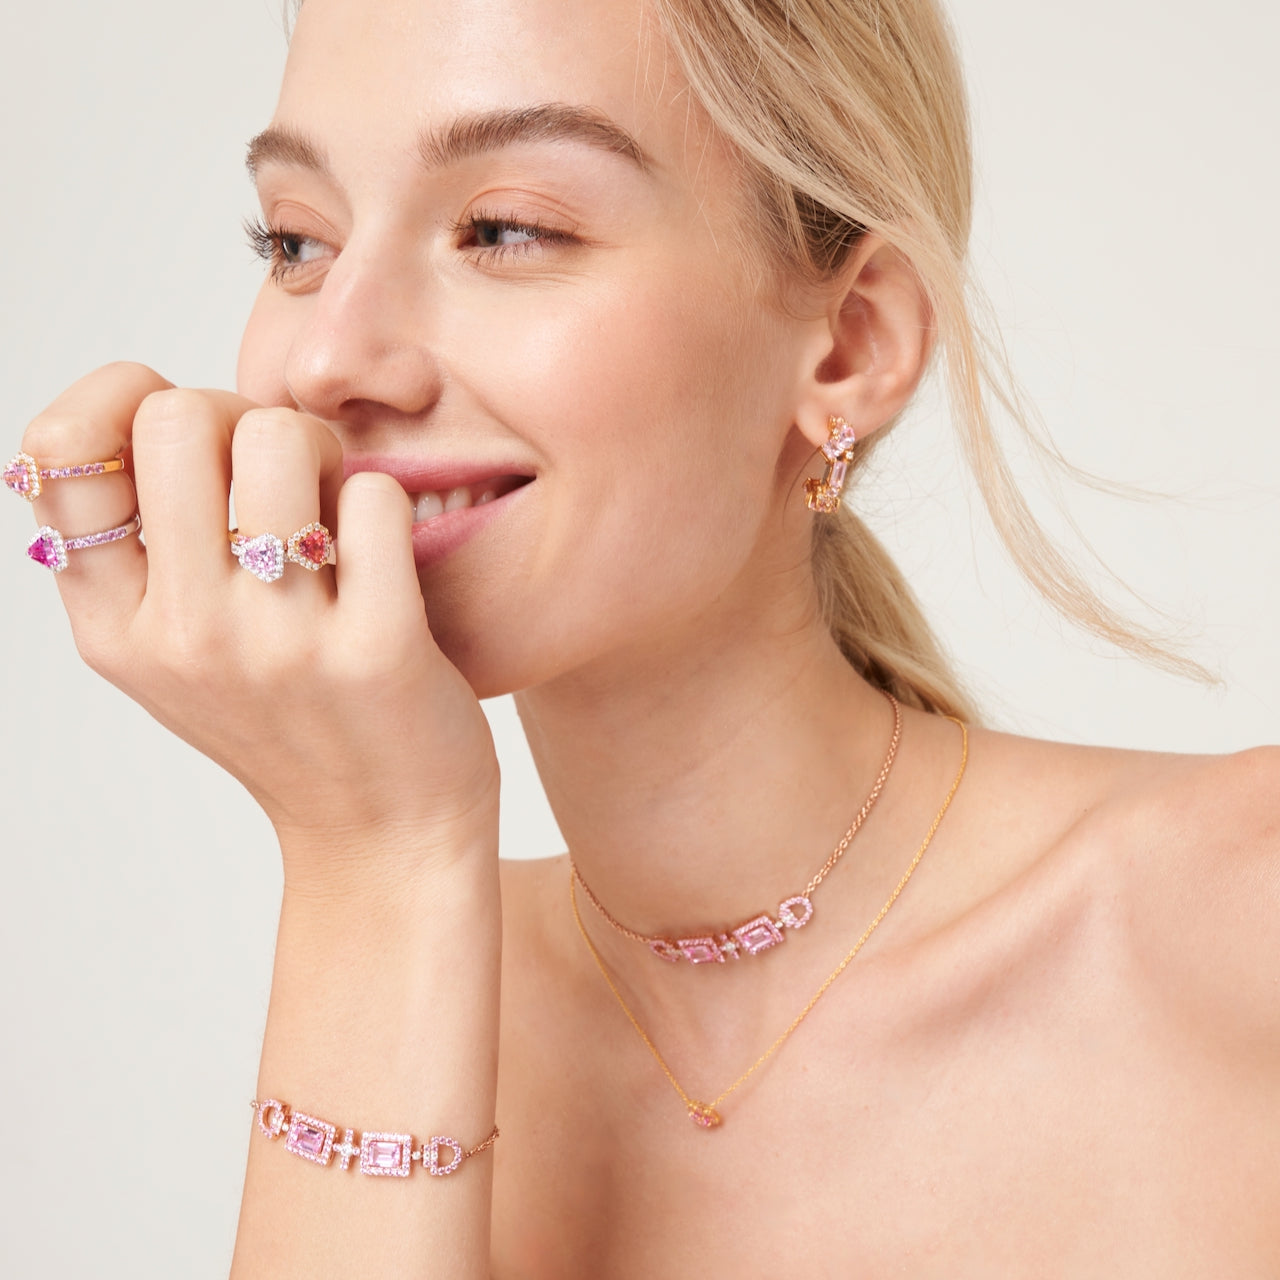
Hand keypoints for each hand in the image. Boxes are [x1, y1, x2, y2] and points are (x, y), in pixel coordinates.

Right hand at [20, 362, 498, 883]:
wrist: (383, 831)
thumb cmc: (287, 719)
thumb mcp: (171, 653)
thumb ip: (132, 552)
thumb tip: (129, 407)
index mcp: (114, 627)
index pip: (58, 451)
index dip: (123, 403)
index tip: (190, 441)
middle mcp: (183, 635)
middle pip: (177, 417)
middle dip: (241, 414)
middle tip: (283, 470)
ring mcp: (278, 645)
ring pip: (279, 438)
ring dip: (321, 448)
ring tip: (336, 502)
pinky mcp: (376, 651)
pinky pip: (374, 497)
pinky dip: (385, 503)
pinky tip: (383, 555)